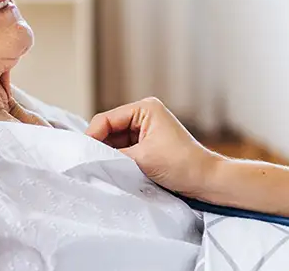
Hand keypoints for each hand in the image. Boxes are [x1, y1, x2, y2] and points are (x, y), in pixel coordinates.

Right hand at [86, 97, 223, 196]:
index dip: (92, 136)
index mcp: (145, 108)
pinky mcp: (148, 145)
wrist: (206, 180)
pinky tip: (112, 170)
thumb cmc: (181, 165)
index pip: (106, 119)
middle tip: (88, 163)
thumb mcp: (141, 159)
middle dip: (100, 146)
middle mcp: (144, 114)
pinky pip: (124, 149)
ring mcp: (146, 130)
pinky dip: (118, 159)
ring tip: (101, 168)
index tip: (82, 155)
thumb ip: (113, 155)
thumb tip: (89, 156)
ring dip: (109, 154)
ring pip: (115, 141)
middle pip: (109, 129)